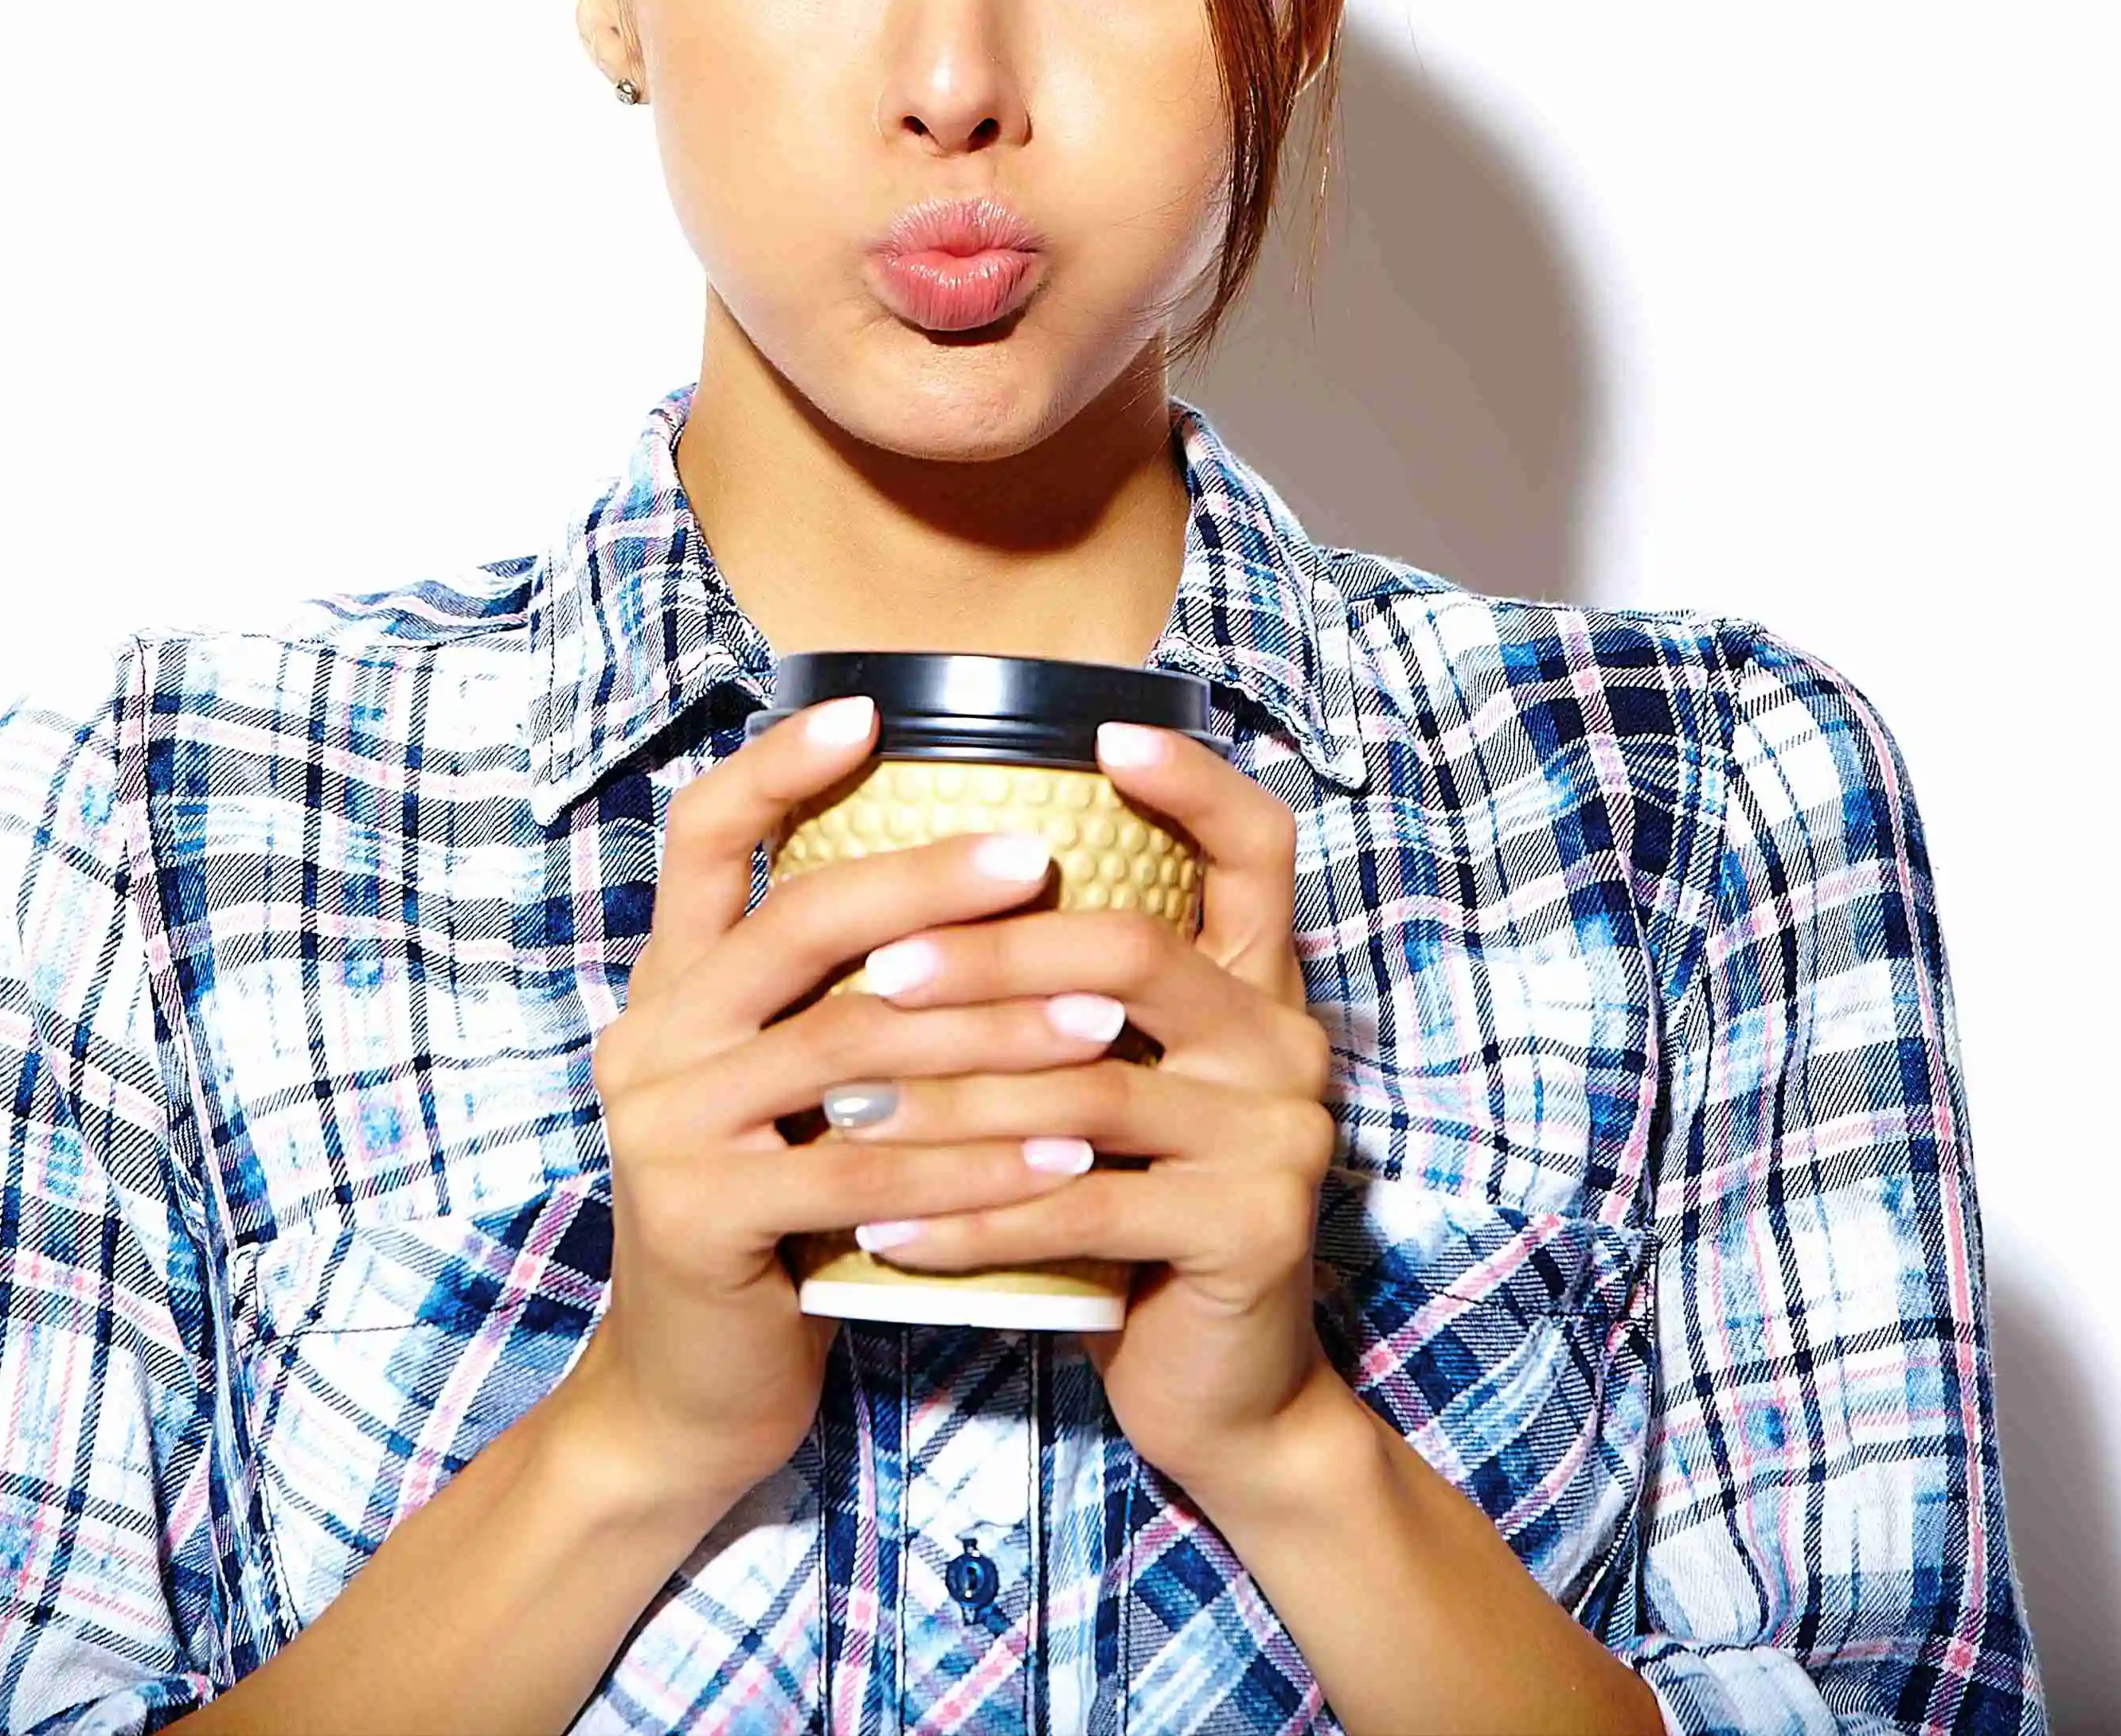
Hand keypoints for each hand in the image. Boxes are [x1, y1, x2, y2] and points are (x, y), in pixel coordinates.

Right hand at [572, 696, 1117, 1501]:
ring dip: (990, 1030)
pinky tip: (1072, 1160)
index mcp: (672, 982)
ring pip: (850, 1048)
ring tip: (1104, 1018)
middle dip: (928, 885)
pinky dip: (976, 1165)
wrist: (696, 1388)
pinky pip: (864, 1173)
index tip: (870, 709)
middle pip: (798, 924)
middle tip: (1042, 859)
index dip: (780, 766)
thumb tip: (967, 869)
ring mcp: (666, 1125)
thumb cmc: (780, 1212)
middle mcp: (653, 1034)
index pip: (703, 836)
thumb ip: (833, 991)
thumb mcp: (788, 1083)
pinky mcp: (702, 1217)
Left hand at [814, 718, 1339, 1495]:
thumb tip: (917, 891)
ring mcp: (1277, 1137)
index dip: (1190, 780)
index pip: (1257, 846)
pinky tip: (882, 1232)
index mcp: (1255, 987)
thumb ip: (1063, 1000)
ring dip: (950, 1099)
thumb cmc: (1128, 1214)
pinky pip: (1082, 1206)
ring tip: (837, 1111)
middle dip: (994, 951)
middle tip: (879, 965)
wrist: (1223, 1392)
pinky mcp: (1249, 1232)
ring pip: (1088, 1085)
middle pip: (1132, 951)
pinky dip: (970, 1218)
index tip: (1104, 727)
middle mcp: (1283, 1042)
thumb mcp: (1108, 1088)